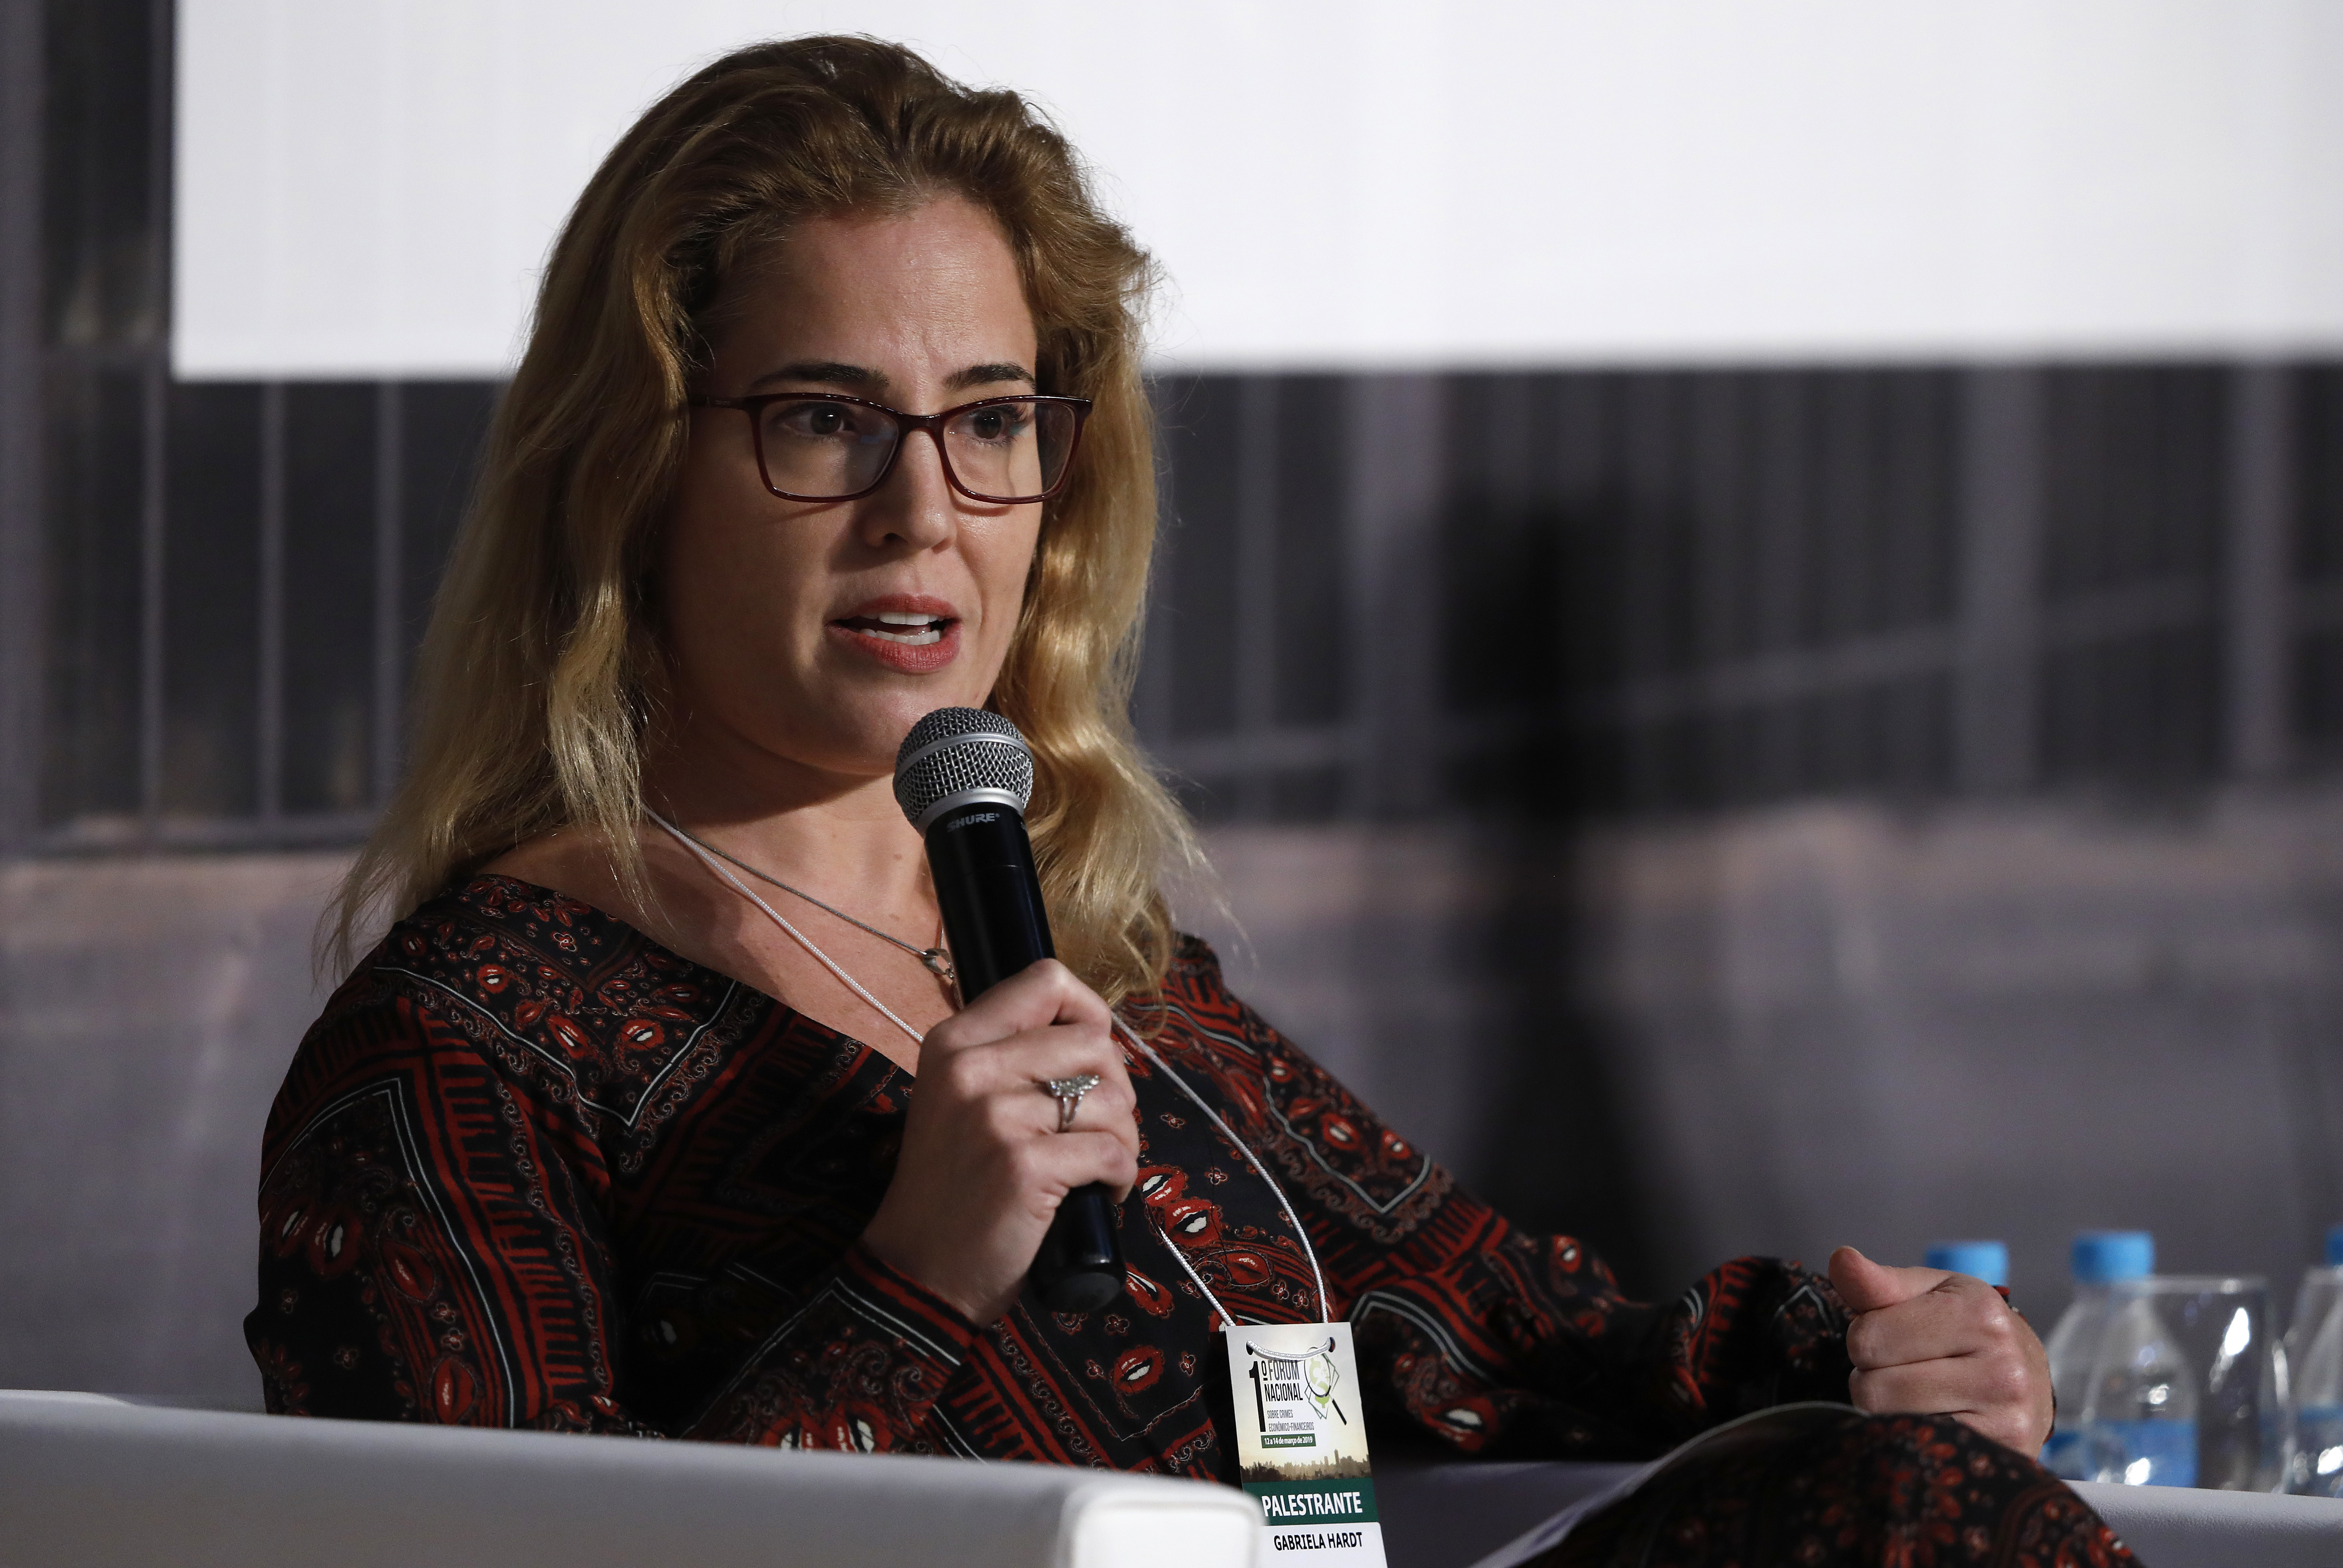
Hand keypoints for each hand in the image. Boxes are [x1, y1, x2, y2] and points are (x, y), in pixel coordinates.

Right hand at [860, 960, 1137, 1325]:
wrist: (919, 1270)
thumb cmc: (955, 1185)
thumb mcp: (963, 1099)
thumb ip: (1014, 1056)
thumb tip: (1096, 1035)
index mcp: (955, 1041)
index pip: (1046, 980)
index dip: (1088, 1014)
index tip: (1090, 1060)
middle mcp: (972, 1067)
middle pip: (1093, 1042)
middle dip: (1116, 1089)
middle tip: (1098, 1130)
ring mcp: (996, 1116)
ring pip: (1112, 1100)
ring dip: (1123, 1139)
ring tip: (1097, 1169)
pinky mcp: (1024, 1166)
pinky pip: (1112, 1152)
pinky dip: (1120, 1177)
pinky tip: (1099, 1194)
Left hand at [1829, 1245, 2052, 1454]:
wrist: (2028, 1380)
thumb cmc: (1967, 1328)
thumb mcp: (1929, 1293)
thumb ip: (1878, 1281)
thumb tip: (1841, 1259)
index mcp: (1980, 1313)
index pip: (1867, 1338)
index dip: (1865, 1339)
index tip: (1892, 1338)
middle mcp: (2001, 1368)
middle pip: (1873, 1388)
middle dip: (1873, 1378)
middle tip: (1904, 1370)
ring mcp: (2006, 1419)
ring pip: (1891, 1424)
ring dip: (1888, 1411)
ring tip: (1916, 1395)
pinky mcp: (2003, 1456)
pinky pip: (1918, 1452)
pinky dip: (1912, 1438)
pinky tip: (1935, 1421)